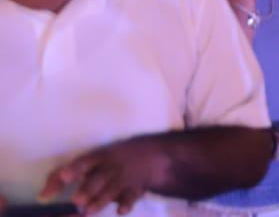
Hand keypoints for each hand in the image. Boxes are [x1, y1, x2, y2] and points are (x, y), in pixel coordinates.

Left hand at [41, 136, 171, 214]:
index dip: (75, 169)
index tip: (65, 177)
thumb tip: (41, 199)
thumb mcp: (87, 162)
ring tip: (88, 210)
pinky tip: (120, 210)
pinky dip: (126, 204)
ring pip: (113, 189)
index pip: (84, 162)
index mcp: (97, 158)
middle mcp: (110, 167)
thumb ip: (60, 178)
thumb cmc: (106, 162)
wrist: (147, 156)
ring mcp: (124, 178)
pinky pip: (132, 197)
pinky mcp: (135, 189)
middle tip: (77, 200)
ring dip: (101, 200)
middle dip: (89, 189)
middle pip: (99, 178)